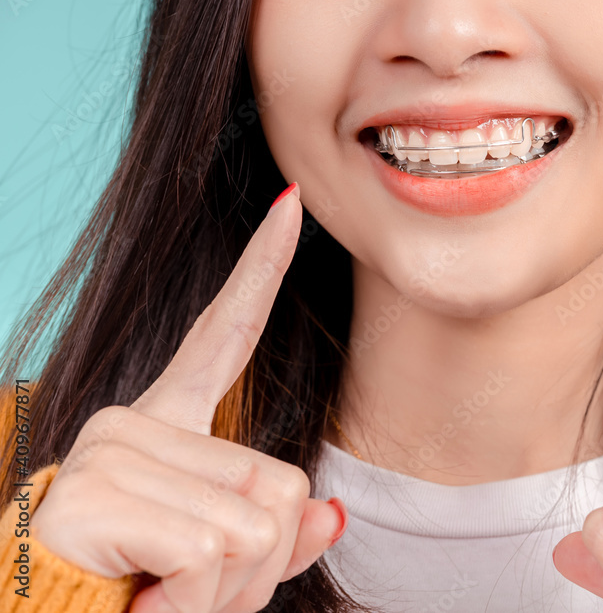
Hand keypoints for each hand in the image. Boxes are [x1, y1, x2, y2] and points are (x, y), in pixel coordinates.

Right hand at [30, 183, 347, 612]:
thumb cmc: (138, 591)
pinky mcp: (91, 494)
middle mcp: (130, 423)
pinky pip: (209, 549)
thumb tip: (335, 513)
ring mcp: (108, 452)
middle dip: (258, 560)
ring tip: (164, 593)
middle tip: (190, 584)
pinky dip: (195, 598)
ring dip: (227, 587)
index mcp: (164, 426)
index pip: (224, 333)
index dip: (262, 269)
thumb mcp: (223, 566)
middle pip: (278, 483)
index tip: (290, 204)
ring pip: (252, 525)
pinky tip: (144, 597)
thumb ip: (279, 535)